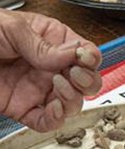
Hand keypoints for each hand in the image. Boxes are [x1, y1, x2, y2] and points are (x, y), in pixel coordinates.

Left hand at [0, 10, 102, 131]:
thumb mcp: (9, 27)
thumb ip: (41, 44)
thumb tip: (70, 56)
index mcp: (51, 40)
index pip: (85, 53)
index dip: (91, 59)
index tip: (83, 60)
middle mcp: (48, 66)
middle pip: (86, 81)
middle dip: (86, 81)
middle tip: (74, 75)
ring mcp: (37, 89)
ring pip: (72, 104)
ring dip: (72, 99)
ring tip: (57, 87)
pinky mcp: (22, 108)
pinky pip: (47, 121)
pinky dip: (56, 120)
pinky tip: (53, 109)